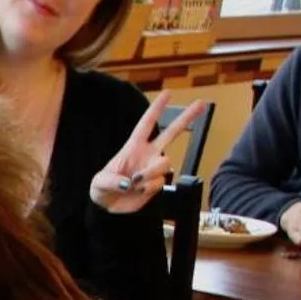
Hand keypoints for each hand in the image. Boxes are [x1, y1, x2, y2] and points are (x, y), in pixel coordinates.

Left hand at [88, 92, 205, 213]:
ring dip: (151, 172)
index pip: (146, 124)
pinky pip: (159, 182)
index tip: (168, 93)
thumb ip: (113, 181)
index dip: (157, 109)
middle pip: (172, 133)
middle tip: (201, 103)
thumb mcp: (99, 182)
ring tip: (136, 182)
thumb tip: (130, 182)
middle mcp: (148, 154)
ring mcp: (153, 168)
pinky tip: (138, 190)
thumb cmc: (101, 189)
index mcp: (133, 146)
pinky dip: (148, 187)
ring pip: (165, 163)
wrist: (107, 206)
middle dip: (187, 118)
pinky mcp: (156, 183)